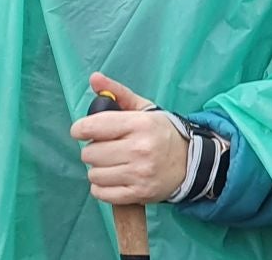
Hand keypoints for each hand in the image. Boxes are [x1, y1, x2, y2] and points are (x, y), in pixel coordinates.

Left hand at [68, 72, 186, 204]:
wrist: (191, 162)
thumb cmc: (162, 133)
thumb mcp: (144, 110)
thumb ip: (118, 93)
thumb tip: (94, 78)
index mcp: (141, 124)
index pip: (92, 126)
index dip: (81, 129)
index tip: (85, 131)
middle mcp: (140, 148)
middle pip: (90, 153)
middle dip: (95, 150)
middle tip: (110, 148)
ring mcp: (140, 173)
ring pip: (93, 174)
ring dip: (100, 169)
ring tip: (115, 163)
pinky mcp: (138, 193)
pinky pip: (100, 193)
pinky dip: (103, 187)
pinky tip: (116, 177)